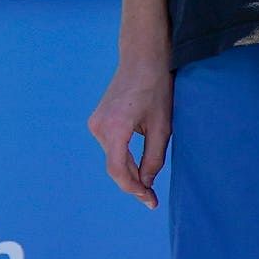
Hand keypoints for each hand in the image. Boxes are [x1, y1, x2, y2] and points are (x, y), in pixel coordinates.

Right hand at [89, 56, 172, 207]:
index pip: (118, 170)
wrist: (142, 58)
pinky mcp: (98, 121)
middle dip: (133, 182)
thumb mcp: (163, 125)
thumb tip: (146, 183)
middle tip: (151, 198)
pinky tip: (137, 164)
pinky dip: (123, 156)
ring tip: (148, 182)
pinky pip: (111, 146)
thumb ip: (154, 157)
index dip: (133, 189)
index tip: (149, 201)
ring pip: (113, 156)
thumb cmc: (157, 88)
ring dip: (129, 169)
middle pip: (115, 165)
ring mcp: (95, 124)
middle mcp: (99, 127)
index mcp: (115, 128)